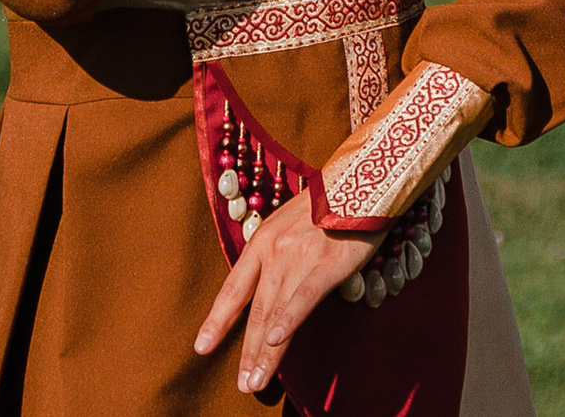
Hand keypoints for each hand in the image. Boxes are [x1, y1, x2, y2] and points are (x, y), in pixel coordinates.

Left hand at [192, 187, 381, 393]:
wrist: (362, 180)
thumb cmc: (329, 205)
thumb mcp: (291, 223)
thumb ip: (277, 254)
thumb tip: (267, 290)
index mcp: (263, 241)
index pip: (234, 288)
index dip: (218, 320)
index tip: (202, 347)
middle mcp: (275, 250)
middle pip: (254, 310)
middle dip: (246, 352)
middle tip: (242, 384)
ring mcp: (299, 257)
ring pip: (275, 312)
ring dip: (265, 352)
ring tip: (256, 382)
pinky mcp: (326, 263)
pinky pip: (304, 296)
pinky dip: (289, 319)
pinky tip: (277, 341)